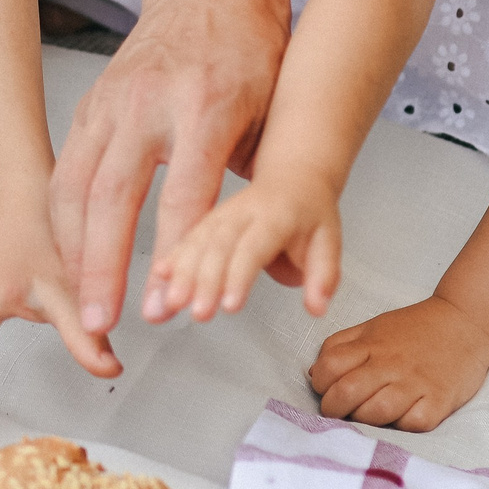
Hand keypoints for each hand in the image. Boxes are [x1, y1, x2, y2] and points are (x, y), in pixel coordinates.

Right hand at [49, 0, 287, 337]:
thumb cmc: (249, 51)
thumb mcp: (271, 114)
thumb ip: (261, 186)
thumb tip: (275, 264)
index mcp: (206, 106)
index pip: (185, 192)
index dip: (174, 253)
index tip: (169, 305)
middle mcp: (149, 103)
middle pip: (114, 195)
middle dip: (103, 265)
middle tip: (102, 322)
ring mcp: (112, 102)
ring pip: (76, 185)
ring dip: (73, 250)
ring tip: (79, 304)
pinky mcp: (90, 104)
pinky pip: (66, 169)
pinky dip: (61, 220)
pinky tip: (67, 257)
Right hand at [141, 169, 340, 323]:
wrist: (292, 176)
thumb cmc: (310, 213)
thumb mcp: (329, 240)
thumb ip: (323, 275)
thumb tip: (317, 308)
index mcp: (275, 215)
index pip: (254, 247)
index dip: (240, 275)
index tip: (230, 305)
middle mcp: (243, 212)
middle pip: (219, 245)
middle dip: (204, 280)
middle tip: (196, 312)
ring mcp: (222, 214)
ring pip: (198, 241)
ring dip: (183, 272)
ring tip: (173, 302)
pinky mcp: (208, 220)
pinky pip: (188, 237)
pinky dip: (173, 257)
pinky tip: (159, 275)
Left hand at [308, 296, 488, 432]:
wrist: (466, 323)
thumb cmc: (414, 329)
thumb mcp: (372, 327)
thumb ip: (340, 345)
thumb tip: (315, 375)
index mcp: (371, 343)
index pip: (329, 366)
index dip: (321, 383)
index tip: (327, 389)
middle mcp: (391, 363)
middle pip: (347, 392)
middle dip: (333, 408)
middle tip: (339, 411)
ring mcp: (416, 383)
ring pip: (376, 412)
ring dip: (365, 419)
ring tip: (369, 415)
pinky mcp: (439, 402)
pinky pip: (412, 424)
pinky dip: (402, 426)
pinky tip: (401, 417)